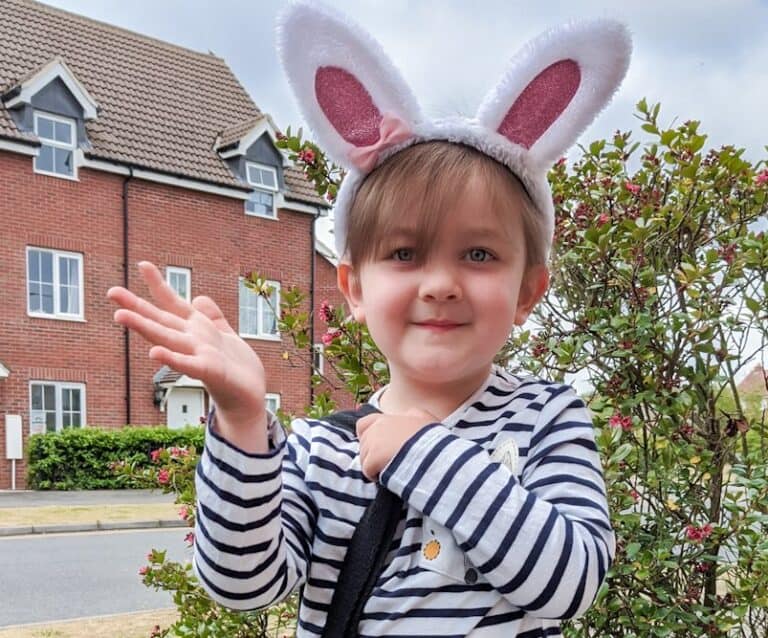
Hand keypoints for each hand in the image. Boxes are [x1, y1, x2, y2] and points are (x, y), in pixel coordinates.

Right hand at [107, 262, 268, 452]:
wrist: (250, 398)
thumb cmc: (236, 370)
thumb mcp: (226, 335)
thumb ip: (212, 317)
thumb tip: (198, 298)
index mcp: (196, 329)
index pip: (174, 304)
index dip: (159, 285)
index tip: (143, 264)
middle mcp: (192, 341)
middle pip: (161, 320)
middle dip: (137, 306)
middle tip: (111, 292)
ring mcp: (198, 356)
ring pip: (167, 338)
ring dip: (144, 327)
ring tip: (120, 315)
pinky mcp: (210, 372)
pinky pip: (189, 364)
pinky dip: (172, 358)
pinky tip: (153, 353)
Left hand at [356, 408, 437, 480]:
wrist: (433, 453)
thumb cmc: (432, 439)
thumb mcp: (425, 419)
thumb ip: (413, 415)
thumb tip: (408, 415)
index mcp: (387, 419)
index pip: (363, 424)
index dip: (366, 436)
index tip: (376, 446)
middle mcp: (377, 427)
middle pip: (363, 444)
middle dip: (371, 454)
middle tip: (386, 462)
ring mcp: (374, 442)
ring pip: (364, 458)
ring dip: (373, 466)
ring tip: (389, 470)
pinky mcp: (373, 458)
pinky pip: (367, 470)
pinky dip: (374, 475)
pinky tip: (386, 477)